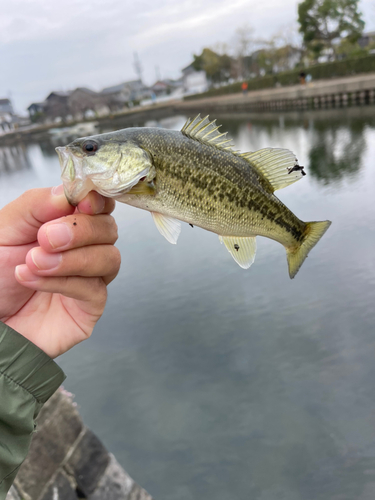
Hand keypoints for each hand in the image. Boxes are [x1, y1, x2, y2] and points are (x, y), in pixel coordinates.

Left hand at [0, 186, 120, 357]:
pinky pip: (95, 289)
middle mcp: (83, 249)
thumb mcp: (5, 230)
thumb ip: (35, 205)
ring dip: (71, 259)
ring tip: (34, 263)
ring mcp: (90, 277)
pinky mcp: (91, 306)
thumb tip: (66, 192)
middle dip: (80, 230)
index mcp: (66, 224)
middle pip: (108, 228)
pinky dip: (65, 282)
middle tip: (46, 238)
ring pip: (110, 258)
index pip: (99, 204)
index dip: (98, 200)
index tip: (84, 201)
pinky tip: (35, 280)